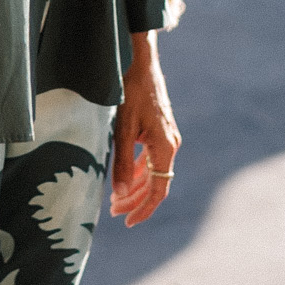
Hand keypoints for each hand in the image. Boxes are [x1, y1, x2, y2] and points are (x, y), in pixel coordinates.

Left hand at [110, 31, 179, 228]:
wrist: (140, 63)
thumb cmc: (131, 93)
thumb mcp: (122, 129)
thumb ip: (121, 163)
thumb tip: (119, 194)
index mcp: (165, 148)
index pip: (158, 190)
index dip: (143, 208)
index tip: (127, 221)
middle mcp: (170, 146)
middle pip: (155, 184)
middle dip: (134, 200)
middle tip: (114, 213)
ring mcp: (165, 138)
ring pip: (152, 173)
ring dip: (134, 187)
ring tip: (115, 201)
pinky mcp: (159, 132)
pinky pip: (149, 159)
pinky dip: (136, 171)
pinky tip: (123, 179)